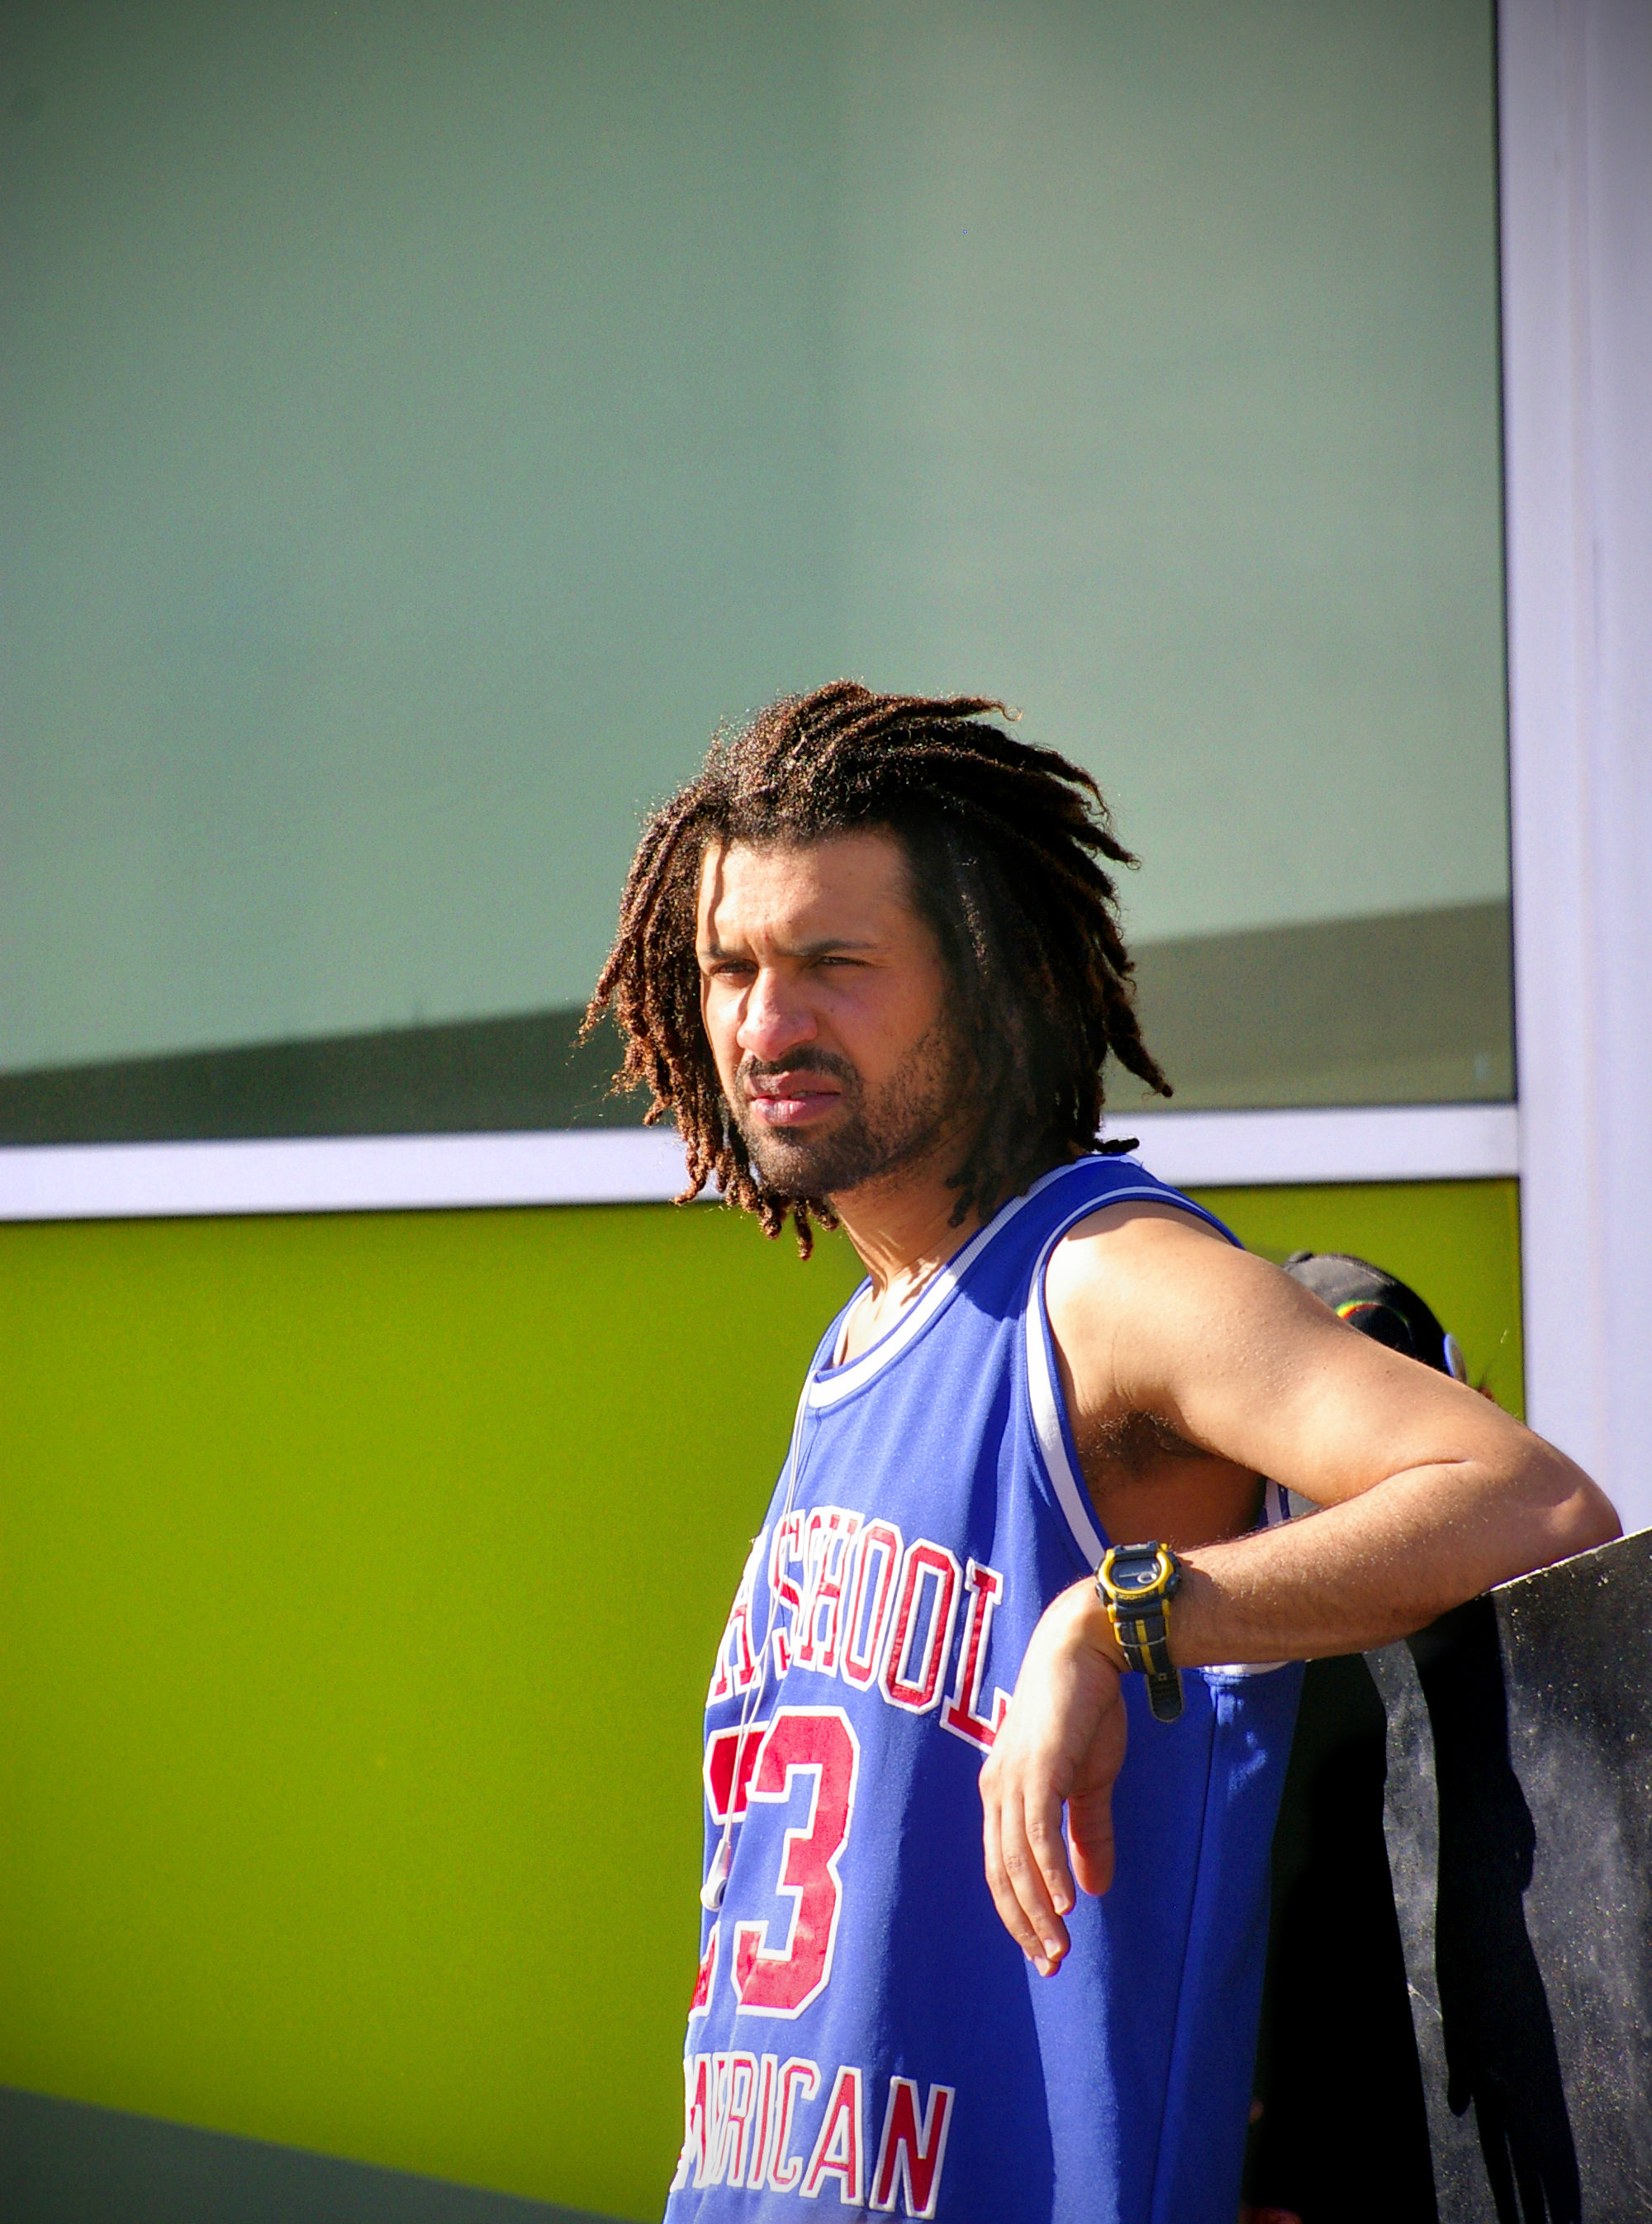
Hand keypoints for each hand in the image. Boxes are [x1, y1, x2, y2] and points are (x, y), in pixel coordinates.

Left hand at [979, 1579, 1127, 1974]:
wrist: (1087, 1651)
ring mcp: (1012, 1778)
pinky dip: (1050, 1872)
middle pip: (1002, 1873)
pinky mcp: (1036, 1767)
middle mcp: (997, 1790)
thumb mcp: (1088, 1782)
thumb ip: (1087, 1834)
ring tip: (1060, 1947)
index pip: (1001, 1869)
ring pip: (1016, 1861)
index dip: (1020, 1914)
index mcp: (1003, 1794)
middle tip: (1052, 1964)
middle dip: (1025, 1924)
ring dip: (1039, 1909)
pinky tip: (1067, 1904)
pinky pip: (1037, 1832)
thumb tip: (1093, 1891)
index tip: (1044, 1954)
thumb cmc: (1084, 1711)